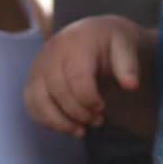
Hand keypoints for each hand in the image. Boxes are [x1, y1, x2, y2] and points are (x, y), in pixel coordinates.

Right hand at [24, 16, 146, 136]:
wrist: (93, 34)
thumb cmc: (110, 43)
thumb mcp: (126, 46)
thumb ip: (128, 65)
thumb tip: (131, 85)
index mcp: (76, 42)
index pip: (76, 77)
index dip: (89, 99)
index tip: (102, 106)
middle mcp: (52, 52)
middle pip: (57, 91)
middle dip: (78, 113)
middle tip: (97, 119)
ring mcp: (39, 65)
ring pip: (38, 101)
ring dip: (61, 122)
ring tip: (82, 129)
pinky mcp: (33, 79)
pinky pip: (31, 105)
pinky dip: (47, 121)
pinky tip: (68, 124)